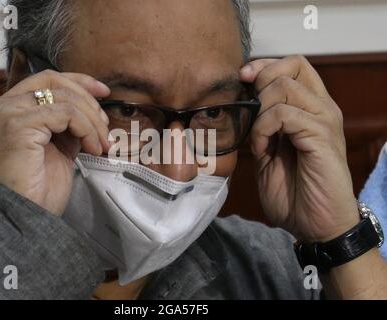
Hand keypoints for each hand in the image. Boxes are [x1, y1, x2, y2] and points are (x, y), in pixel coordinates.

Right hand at [0, 70, 110, 214]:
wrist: (19, 219)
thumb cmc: (35, 193)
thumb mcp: (55, 151)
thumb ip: (66, 127)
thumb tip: (91, 113)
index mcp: (8, 111)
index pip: (45, 80)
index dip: (78, 81)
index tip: (103, 93)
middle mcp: (1, 107)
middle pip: (53, 80)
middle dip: (88, 97)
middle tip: (106, 124)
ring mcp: (7, 114)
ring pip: (64, 97)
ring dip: (92, 120)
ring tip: (101, 144)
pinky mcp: (17, 126)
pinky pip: (65, 113)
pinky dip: (86, 128)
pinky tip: (91, 148)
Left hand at [240, 56, 359, 242]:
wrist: (316, 224)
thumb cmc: (294, 191)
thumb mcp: (269, 152)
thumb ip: (260, 125)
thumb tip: (242, 103)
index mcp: (310, 108)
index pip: (293, 64)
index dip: (265, 66)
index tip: (243, 80)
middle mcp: (321, 107)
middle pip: (293, 64)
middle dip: (261, 80)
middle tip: (249, 108)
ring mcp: (324, 120)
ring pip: (285, 86)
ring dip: (260, 109)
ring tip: (257, 137)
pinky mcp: (322, 136)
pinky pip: (284, 113)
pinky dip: (263, 128)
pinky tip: (262, 148)